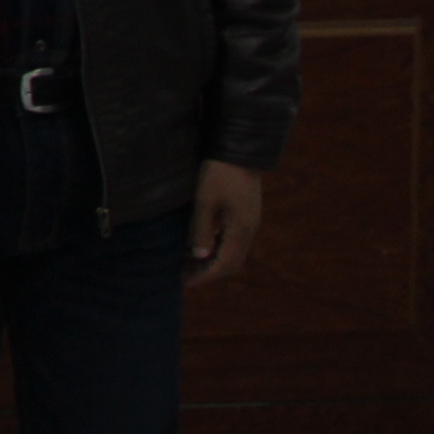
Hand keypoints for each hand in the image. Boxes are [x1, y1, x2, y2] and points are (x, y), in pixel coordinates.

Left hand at [189, 159, 265, 284]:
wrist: (239, 150)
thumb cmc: (219, 173)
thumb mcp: (205, 201)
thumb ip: (201, 229)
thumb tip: (198, 256)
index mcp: (241, 230)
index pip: (224, 265)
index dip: (204, 276)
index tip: (184, 283)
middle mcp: (249, 231)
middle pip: (231, 264)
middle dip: (208, 272)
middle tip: (183, 275)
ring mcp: (249, 223)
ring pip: (233, 253)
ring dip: (212, 261)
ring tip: (187, 262)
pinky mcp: (246, 214)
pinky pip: (233, 240)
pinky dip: (217, 248)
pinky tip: (200, 244)